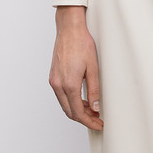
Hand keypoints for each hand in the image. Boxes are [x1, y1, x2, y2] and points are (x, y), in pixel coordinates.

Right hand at [49, 6, 103, 130]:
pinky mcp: (53, 76)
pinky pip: (61, 95)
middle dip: (84, 118)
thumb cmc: (81, 43)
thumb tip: (95, 107)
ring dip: (77, 110)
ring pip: (65, 104)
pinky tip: (81, 99)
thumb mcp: (93, 67)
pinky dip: (71, 101)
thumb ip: (94, 89)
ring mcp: (54, 81)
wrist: (69, 29)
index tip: (98, 124)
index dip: (89, 121)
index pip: (78, 113)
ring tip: (91, 110)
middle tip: (97, 119)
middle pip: (70, 112)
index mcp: (69, 84)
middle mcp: (58, 85)